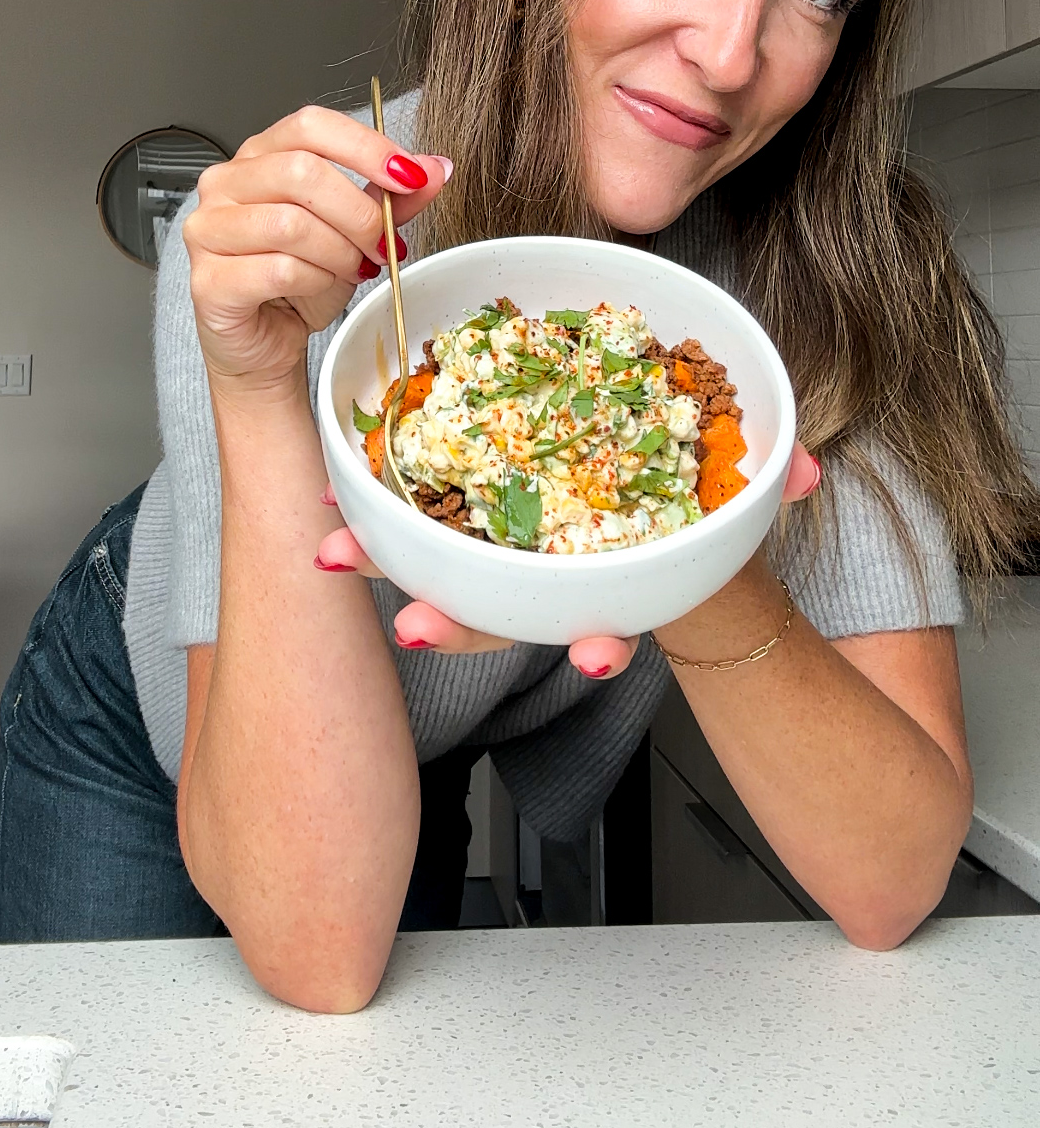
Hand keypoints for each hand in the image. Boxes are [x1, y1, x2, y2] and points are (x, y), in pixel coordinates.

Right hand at [183, 106, 449, 394]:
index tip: (408, 177)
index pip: (311, 125)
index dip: (366, 147)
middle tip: (381, 244)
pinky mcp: (208, 280)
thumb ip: (391, 197)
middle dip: (358, 213)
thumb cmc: (298, 281)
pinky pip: (278, 270)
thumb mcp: (355, 232)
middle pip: (302, 172)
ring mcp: (209, 230)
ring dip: (339, 253)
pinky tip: (320, 289)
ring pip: (292, 224)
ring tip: (352, 269)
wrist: (264, 342)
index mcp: (259, 155)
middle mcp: (225, 183)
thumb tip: (435, 168)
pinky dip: (315, 282)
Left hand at [314, 442, 822, 677]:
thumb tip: (802, 471)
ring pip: (436, 561)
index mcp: (607, 582)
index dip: (595, 643)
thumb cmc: (675, 495)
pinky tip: (324, 489)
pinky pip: (408, 504)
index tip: (589, 656)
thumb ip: (767, 480)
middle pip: (496, 611)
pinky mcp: (459, 492)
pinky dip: (367, 499)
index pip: (596, 624)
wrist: (638, 477)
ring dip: (383, 560)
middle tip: (410, 629)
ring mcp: (498, 542)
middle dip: (453, 624)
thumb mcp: (724, 494)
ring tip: (332, 554)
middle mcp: (545, 574)